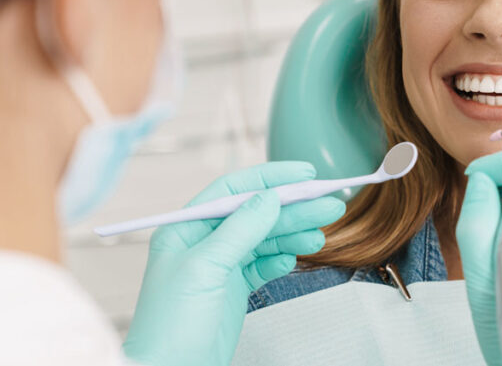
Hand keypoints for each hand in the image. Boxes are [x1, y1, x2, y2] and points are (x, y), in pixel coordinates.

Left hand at [122, 161, 345, 365]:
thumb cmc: (171, 325)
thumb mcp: (205, 268)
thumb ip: (240, 230)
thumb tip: (269, 196)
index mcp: (186, 229)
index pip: (234, 190)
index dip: (270, 178)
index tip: (304, 175)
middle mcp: (203, 243)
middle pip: (256, 214)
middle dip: (293, 208)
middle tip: (330, 204)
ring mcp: (220, 266)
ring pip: (264, 239)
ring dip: (293, 234)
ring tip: (321, 235)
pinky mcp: (233, 289)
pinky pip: (264, 264)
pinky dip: (281, 259)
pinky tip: (294, 257)